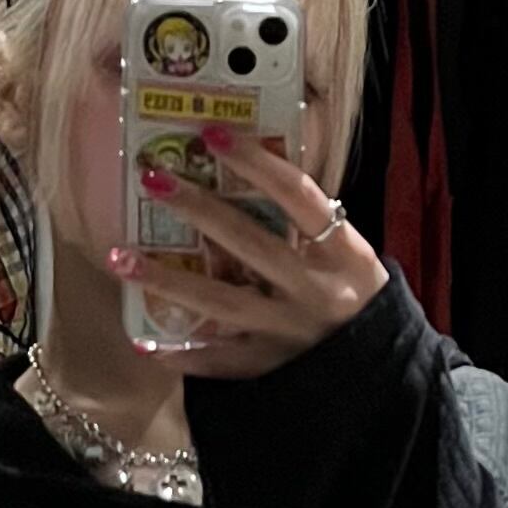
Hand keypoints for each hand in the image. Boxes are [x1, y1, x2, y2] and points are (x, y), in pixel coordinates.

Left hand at [114, 126, 387, 378]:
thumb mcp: (352, 258)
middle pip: (248, 242)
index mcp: (343, 254)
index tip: (212, 133)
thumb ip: (311, 227)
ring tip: (121, 257)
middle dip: (196, 208)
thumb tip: (251, 177)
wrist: (385, 375)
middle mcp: (313, 291)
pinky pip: (220, 361)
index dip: (255, 162)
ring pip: (221, 303)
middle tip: (151, 178)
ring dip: (167, 280)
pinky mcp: (271, 369)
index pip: (298, 196)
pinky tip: (145, 339)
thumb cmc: (361, 303)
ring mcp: (289, 333)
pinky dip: (183, 353)